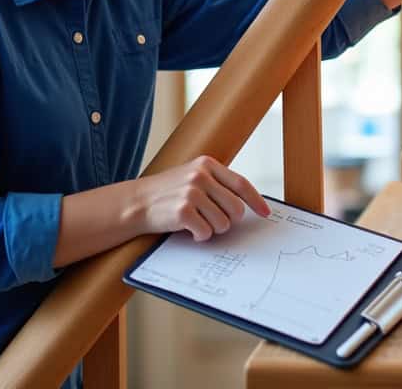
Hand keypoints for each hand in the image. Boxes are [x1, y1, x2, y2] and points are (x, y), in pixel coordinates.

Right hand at [131, 155, 271, 241]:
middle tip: (214, 221)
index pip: (241, 184)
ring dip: (213, 229)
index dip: (256, 201)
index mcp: (207, 164)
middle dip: (229, 221)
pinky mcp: (183, 211)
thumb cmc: (168, 193)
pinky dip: (200, 236)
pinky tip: (188, 230)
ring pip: (223, 223)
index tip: (265, 213)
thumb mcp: (192, 176)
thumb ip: (217, 184)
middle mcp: (201, 176)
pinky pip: (206, 233)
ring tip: (197, 223)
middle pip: (236, 208)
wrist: (136, 202)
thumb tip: (246, 203)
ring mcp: (191, 193)